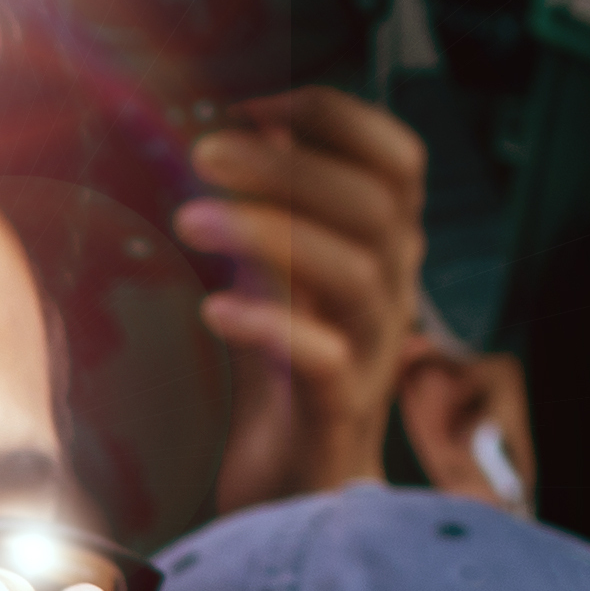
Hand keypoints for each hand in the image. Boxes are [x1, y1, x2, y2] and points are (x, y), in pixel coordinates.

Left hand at [176, 87, 426, 516]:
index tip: (252, 106)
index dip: (337, 119)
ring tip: (191, 221)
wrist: (298, 484)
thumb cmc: (286, 370)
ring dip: (271, 235)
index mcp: (385, 245)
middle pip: (374, 206)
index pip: (398, 160)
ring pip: (352, 273)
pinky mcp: (338, 408)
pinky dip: (271, 327)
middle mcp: (393, 289)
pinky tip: (217, 312)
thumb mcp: (278, 272)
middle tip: (205, 152)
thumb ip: (275, 206)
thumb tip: (251, 121)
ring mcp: (373, 349)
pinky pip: (323, 358)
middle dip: (289, 167)